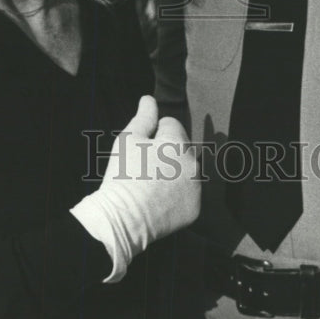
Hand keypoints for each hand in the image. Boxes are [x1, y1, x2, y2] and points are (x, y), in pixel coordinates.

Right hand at [70, 96, 199, 280]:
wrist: (122, 219)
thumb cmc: (123, 175)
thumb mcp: (127, 139)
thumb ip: (143, 116)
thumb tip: (149, 99)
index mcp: (178, 141)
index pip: (171, 124)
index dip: (152, 134)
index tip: (140, 150)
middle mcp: (194, 162)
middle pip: (181, 148)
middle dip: (166, 152)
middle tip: (144, 169)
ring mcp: (197, 187)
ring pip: (186, 170)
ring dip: (174, 173)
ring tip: (150, 187)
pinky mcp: (195, 208)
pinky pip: (188, 194)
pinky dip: (177, 196)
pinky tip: (159, 202)